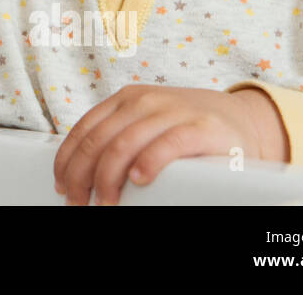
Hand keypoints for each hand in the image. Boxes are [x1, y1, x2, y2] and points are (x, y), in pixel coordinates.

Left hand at [52, 84, 287, 204]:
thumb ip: (119, 138)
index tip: (61, 185)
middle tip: (79, 201)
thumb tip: (81, 173)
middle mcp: (145, 101)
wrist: (241, 121)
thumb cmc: (187, 129)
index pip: (85, 130)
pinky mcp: (199, 127)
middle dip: (82, 176)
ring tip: (105, 201)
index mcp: (126, 100)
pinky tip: (138, 180)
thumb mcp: (146, 126)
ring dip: (108, 178)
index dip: (68, 160)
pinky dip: (148, 163)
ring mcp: (172, 111)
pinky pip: (166, 145)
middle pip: (99, 140)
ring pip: (124, 144)